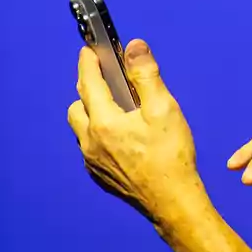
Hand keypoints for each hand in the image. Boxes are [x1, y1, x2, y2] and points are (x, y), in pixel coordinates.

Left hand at [67, 41, 202, 224]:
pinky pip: (90, 149)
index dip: (88, 63)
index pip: (89, 83)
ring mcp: (93, 162)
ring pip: (82, 129)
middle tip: (105, 80)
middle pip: (78, 106)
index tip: (88, 50)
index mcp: (104, 122)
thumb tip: (134, 48)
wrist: (173, 203)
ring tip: (115, 109)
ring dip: (92, 114)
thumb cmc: (171, 157)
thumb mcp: (163, 109)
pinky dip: (99, 136)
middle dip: (87, 89)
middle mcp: (91, 142)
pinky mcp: (101, 177)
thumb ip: (146, 75)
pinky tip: (121, 138)